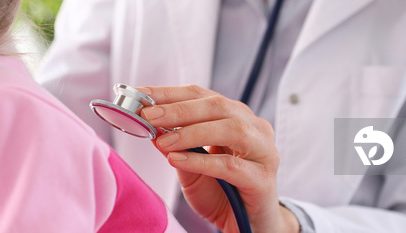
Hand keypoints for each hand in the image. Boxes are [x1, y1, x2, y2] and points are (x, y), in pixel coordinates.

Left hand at [137, 85, 299, 232]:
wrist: (248, 225)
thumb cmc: (222, 192)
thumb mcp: (190, 168)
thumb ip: (176, 147)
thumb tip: (151, 127)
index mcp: (236, 117)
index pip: (201, 95)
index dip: (170, 93)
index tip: (141, 95)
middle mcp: (254, 128)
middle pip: (217, 106)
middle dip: (178, 109)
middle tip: (148, 115)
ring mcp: (264, 151)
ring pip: (230, 129)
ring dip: (191, 132)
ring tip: (163, 141)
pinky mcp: (263, 178)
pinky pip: (231, 165)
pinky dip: (201, 161)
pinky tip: (177, 160)